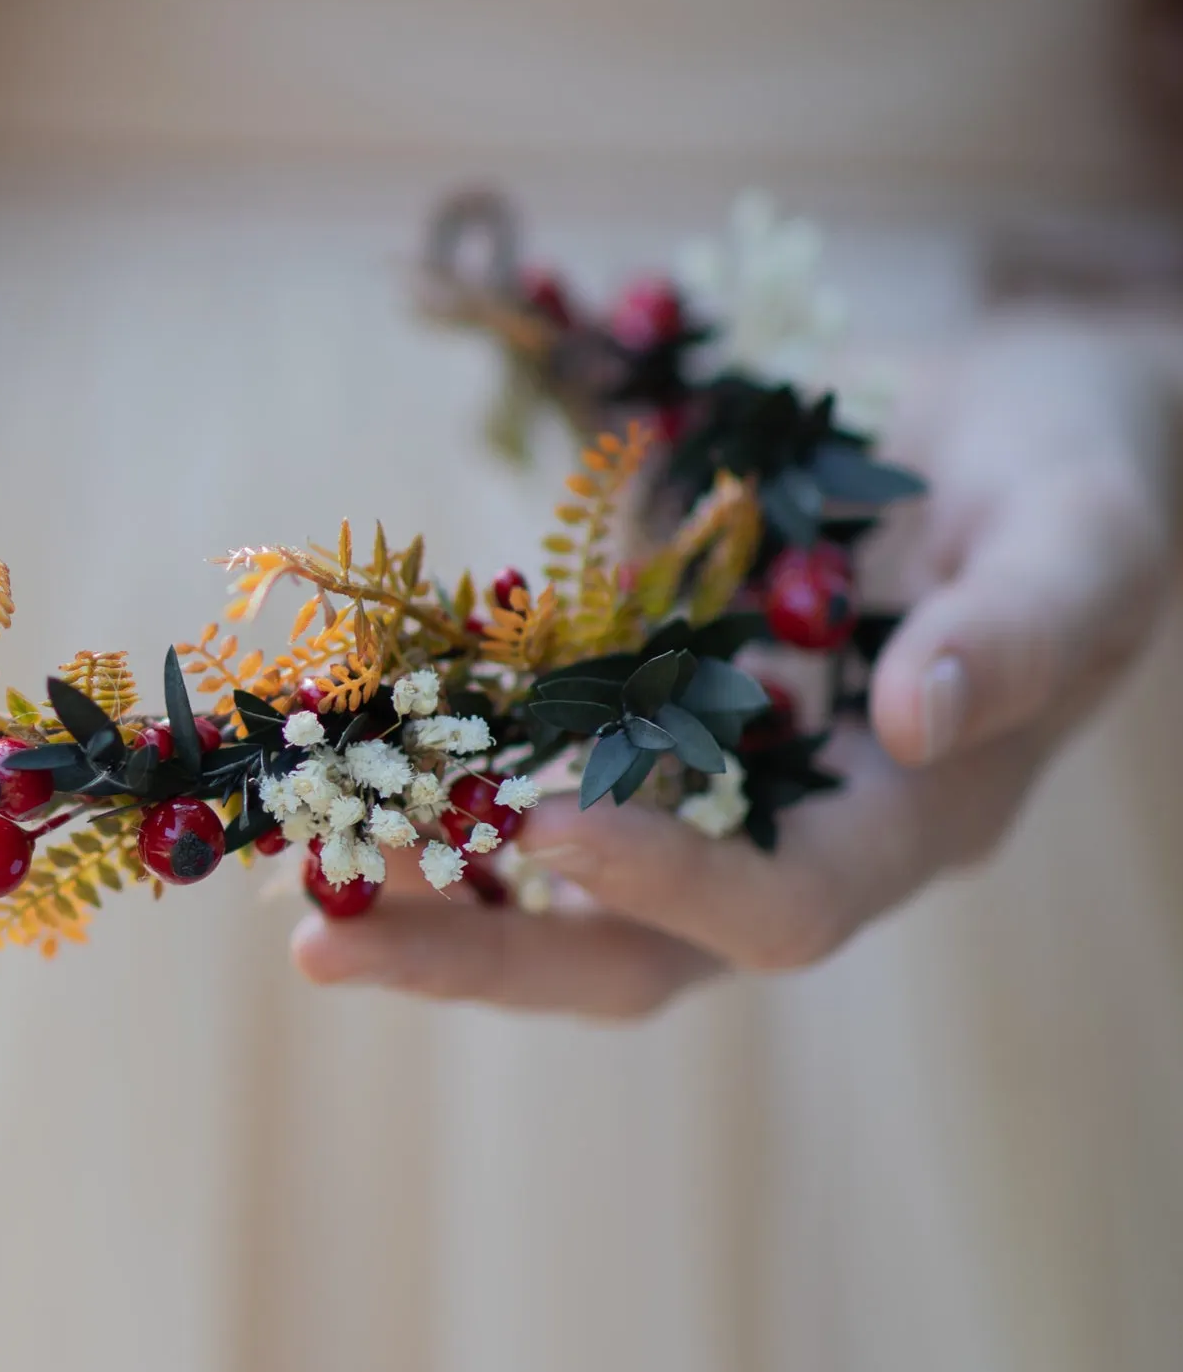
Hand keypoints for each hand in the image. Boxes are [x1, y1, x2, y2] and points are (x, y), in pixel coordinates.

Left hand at [294, 310, 1178, 1018]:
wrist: (1021, 417)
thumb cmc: (1075, 471)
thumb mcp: (1083, 532)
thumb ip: (1020, 626)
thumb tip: (915, 716)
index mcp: (912, 820)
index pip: (786, 904)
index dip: (670, 883)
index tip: (547, 827)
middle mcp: (794, 832)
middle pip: (632, 954)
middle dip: (479, 953)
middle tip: (325, 943)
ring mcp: (708, 786)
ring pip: (551, 893)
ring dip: (424, 890)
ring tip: (288, 875)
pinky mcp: (640, 718)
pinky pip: (518, 775)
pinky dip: (424, 779)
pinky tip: (319, 762)